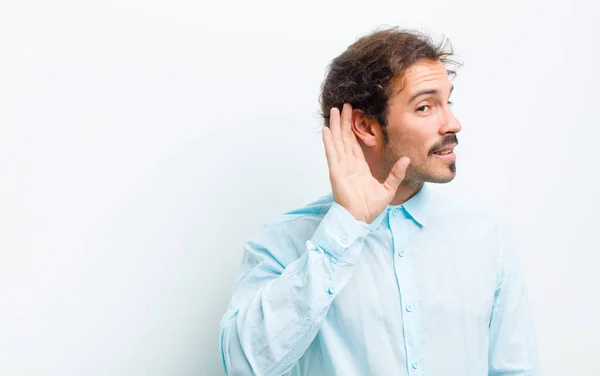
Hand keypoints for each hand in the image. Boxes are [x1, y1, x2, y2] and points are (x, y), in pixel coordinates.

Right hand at [322, 103, 409, 223]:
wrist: (360, 220)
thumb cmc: (370, 208)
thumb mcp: (388, 188)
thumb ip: (396, 173)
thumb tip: (406, 159)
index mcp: (359, 168)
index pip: (354, 144)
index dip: (353, 129)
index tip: (353, 115)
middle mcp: (348, 165)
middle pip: (345, 138)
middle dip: (344, 122)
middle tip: (343, 105)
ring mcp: (341, 167)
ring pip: (338, 142)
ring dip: (336, 126)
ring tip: (334, 111)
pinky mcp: (336, 172)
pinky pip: (332, 154)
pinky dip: (329, 142)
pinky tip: (326, 130)